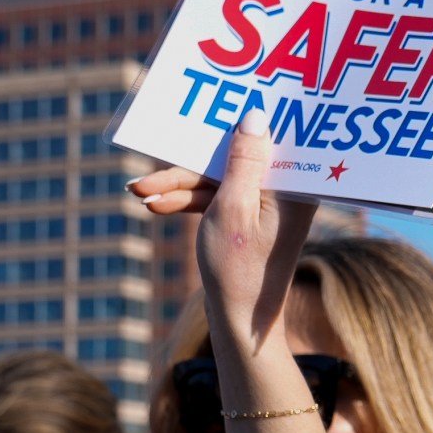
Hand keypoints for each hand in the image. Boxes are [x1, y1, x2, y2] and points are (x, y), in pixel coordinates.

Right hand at [139, 110, 316, 346]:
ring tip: (139, 192)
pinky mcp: (250, 218)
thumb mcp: (234, 207)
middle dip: (186, 167)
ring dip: (179, 186)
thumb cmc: (240, 269)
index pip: (260, 140)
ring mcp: (267, 205)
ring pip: (218, 180)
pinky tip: (156, 204)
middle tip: (146, 175)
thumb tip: (254, 116)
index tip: (200, 112)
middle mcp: (285, 191)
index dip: (228, 127)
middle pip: (232, 160)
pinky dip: (189, 201)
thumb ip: (242, 160)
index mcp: (293, 186)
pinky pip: (218, 198)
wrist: (240, 321)